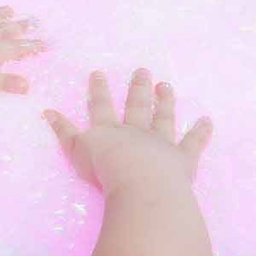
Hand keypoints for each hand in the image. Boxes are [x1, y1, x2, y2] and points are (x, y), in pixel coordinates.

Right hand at [46, 70, 210, 196]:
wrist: (140, 185)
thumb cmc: (105, 173)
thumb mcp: (77, 153)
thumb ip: (63, 133)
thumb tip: (47, 111)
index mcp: (109, 132)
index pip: (101, 107)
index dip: (99, 91)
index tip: (99, 73)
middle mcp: (136, 132)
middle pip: (136, 106)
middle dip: (138, 88)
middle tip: (142, 71)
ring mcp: (161, 143)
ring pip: (163, 118)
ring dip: (165, 102)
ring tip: (166, 86)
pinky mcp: (182, 158)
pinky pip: (193, 142)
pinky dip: (201, 131)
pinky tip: (207, 120)